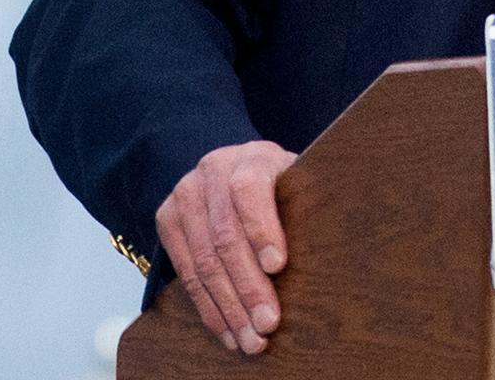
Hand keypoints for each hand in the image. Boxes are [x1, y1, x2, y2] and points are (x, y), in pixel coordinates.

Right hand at [155, 140, 297, 355]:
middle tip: (268, 322)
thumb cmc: (281, 188)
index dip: (261, 229)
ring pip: (203, 260)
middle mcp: (214, 168)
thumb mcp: (298, 186)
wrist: (236, 172)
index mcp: (253, 156)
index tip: (278, 266)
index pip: (249, 189)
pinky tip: (228, 330)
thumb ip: (305, 208)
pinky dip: (208, 307)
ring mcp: (186, 193)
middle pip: (225, 235)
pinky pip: (185, 272)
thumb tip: (326, 258)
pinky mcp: (167, 218)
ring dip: (228, 307)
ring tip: (250, 338)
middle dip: (247, 285)